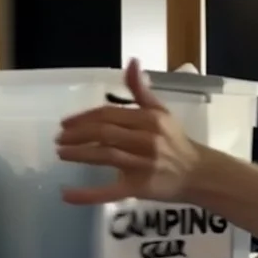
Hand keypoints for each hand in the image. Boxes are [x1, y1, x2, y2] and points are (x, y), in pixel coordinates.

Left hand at [55, 58, 201, 204]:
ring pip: (105, 156)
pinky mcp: (140, 188)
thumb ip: (141, 90)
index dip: (84, 118)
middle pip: (104, 133)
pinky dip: (87, 195)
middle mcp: (146, 140)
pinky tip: (66, 195)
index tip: (65, 123)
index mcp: (149, 120)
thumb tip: (131, 62)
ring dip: (79, 154)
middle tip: (59, 138)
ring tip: (62, 153)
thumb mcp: (161, 112)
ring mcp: (142, 165)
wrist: (198, 174)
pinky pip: (109, 192)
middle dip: (77, 134)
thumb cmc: (176, 142)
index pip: (109, 114)